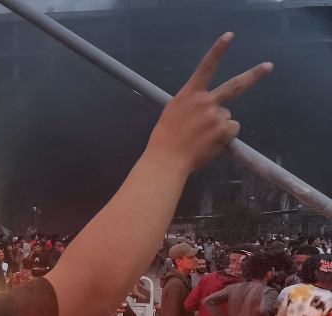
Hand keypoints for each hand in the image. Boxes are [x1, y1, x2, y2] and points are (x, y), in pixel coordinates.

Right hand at [146, 33, 272, 175]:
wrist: (167, 159)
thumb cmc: (165, 138)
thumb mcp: (173, 112)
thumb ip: (190, 105)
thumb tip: (206, 109)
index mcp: (189, 94)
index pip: (205, 67)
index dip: (218, 51)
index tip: (229, 36)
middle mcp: (205, 101)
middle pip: (235, 85)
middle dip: (254, 75)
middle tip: (269, 66)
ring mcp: (217, 115)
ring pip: (227, 117)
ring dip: (219, 126)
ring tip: (202, 137)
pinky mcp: (225, 130)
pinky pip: (231, 130)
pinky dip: (224, 137)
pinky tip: (209, 143)